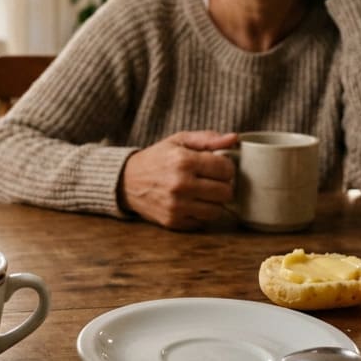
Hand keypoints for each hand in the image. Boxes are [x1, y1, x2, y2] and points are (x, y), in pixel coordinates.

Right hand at [118, 130, 238, 230]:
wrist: (127, 182)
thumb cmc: (157, 159)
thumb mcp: (179, 141)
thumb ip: (207, 139)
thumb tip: (233, 138)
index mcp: (183, 161)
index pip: (226, 169)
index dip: (226, 167)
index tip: (218, 166)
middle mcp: (180, 185)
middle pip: (225, 192)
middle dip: (223, 185)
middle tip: (212, 180)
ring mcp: (176, 206)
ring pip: (217, 210)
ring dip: (214, 202)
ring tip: (203, 192)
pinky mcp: (173, 222)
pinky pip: (202, 222)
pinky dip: (200, 213)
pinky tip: (191, 202)